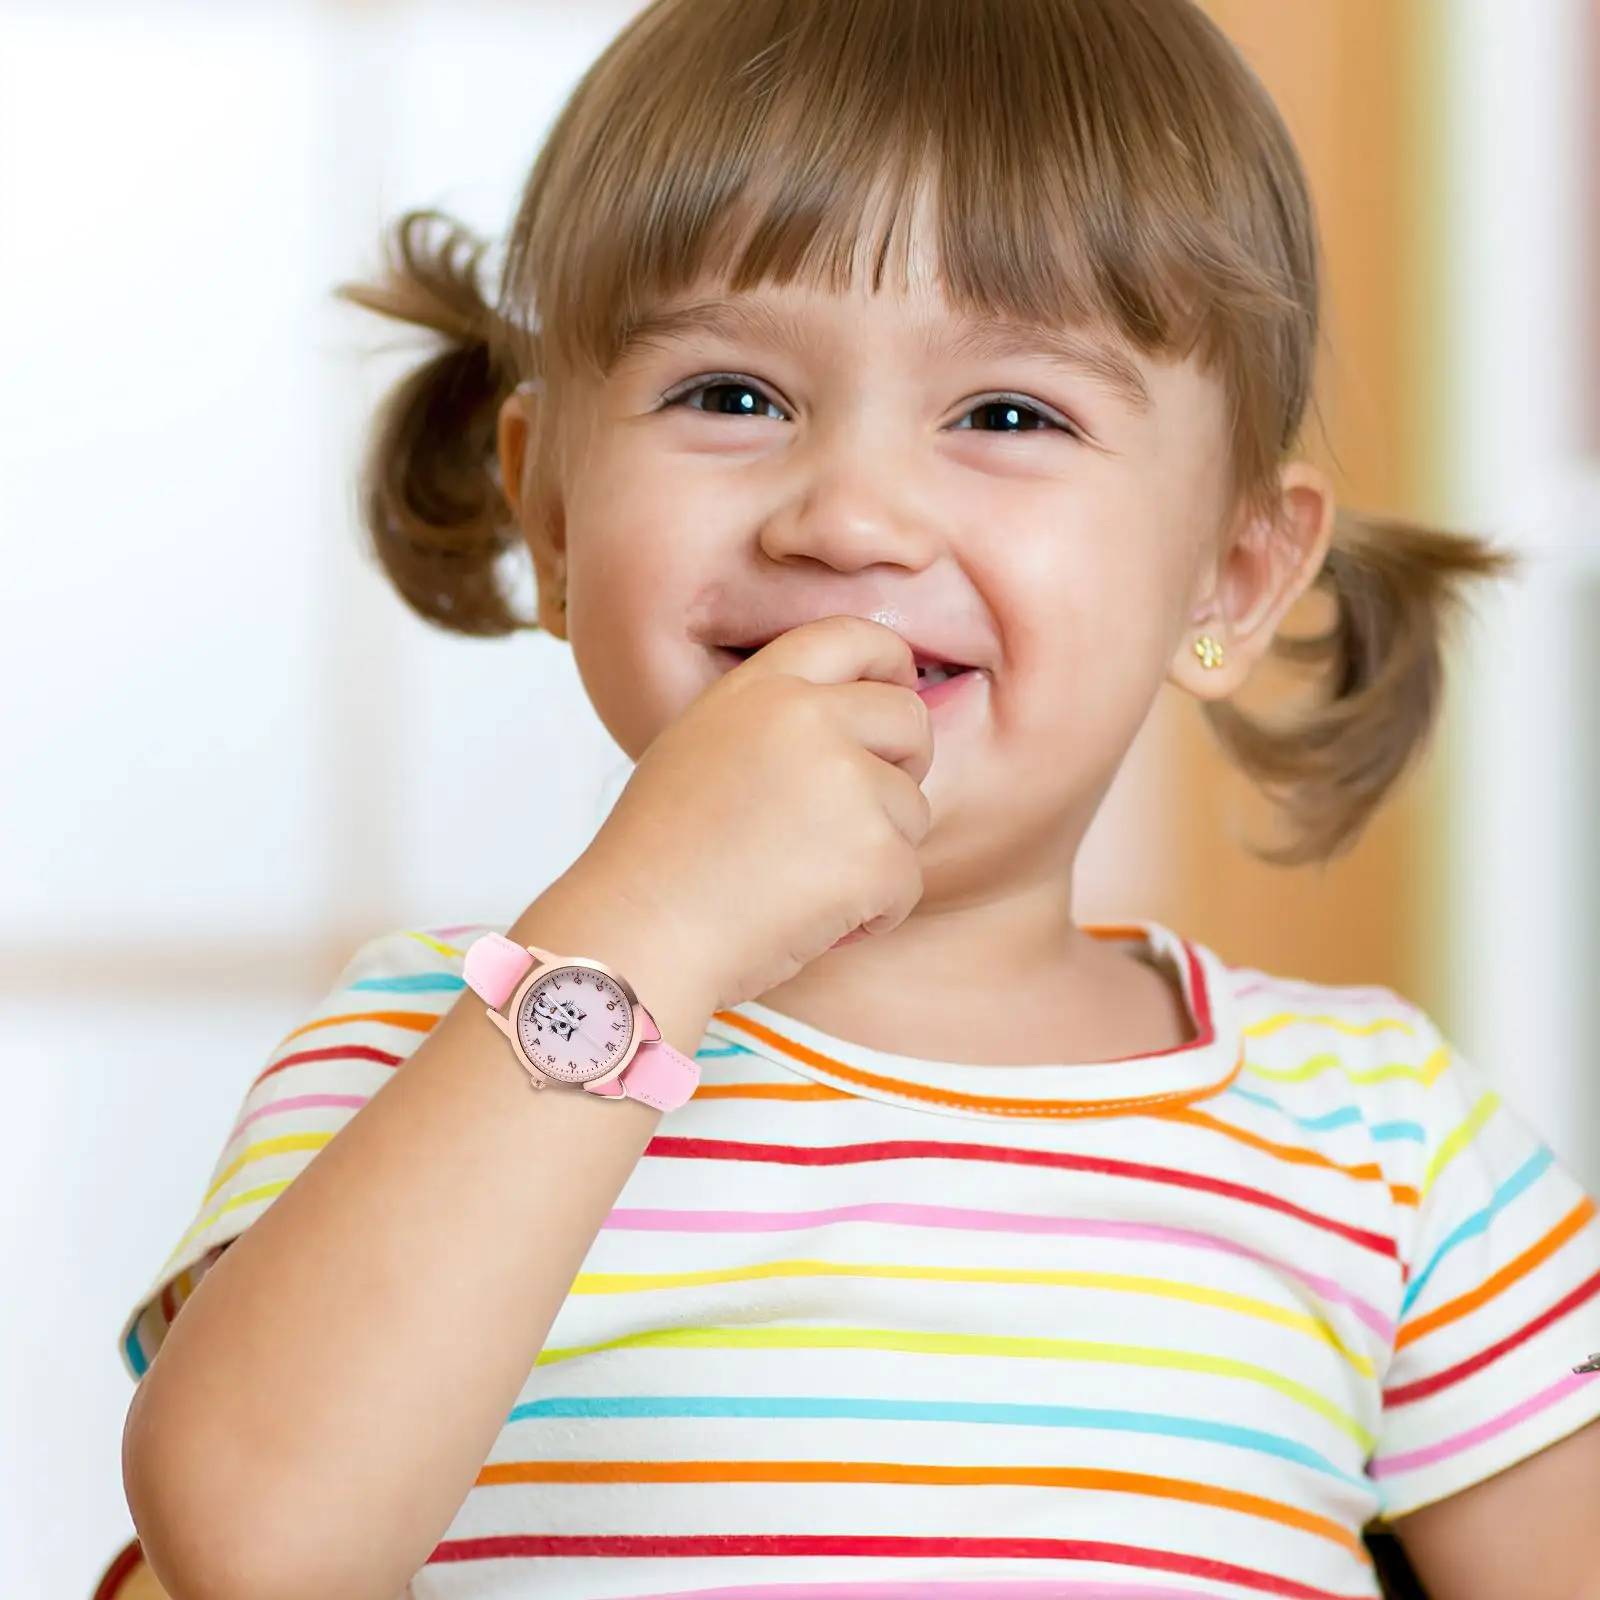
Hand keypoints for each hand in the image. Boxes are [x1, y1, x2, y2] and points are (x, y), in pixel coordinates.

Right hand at [570, 617, 932, 1010]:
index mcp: (761, 688)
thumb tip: (858, 722)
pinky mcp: (873, 852)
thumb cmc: (660, 859)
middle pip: (909, 719)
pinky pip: (906, 879)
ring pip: (910, 809)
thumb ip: (774, 722)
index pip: (853, 636)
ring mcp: (846, 783)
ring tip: (798, 883)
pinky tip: (809, 921)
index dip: (890, 663)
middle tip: (857, 816)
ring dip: (874, 854)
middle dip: (902, 767)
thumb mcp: (700, 748)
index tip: (900, 689)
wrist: (639, 933)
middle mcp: (809, 719)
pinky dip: (873, 912)